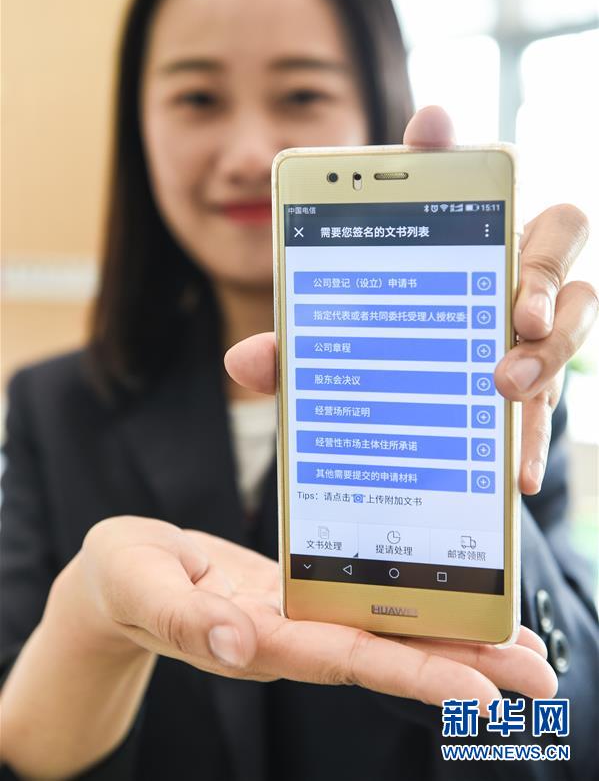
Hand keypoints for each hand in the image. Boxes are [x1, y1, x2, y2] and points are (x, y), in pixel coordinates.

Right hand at [78, 515, 555, 711]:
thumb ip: (185, 619)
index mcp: (260, 640)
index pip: (348, 661)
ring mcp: (299, 616)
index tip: (481, 690)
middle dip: (463, 667)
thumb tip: (236, 645)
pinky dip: (410, 604)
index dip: (415, 673)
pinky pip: (362, 600)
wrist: (124, 577)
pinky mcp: (298, 592)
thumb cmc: (125, 581)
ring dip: (453, 639)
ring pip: (384, 630)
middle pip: (386, 656)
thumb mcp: (142, 588)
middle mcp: (292, 636)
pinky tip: (449, 600)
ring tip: (522, 649)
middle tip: (540, 676)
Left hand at [225, 105, 597, 494]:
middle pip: (561, 228)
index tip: (430, 125)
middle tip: (514, 313)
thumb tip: (242, 360)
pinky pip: (558, 395)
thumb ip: (300, 345)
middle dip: (541, 265)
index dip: (452, 145)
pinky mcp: (542, 378)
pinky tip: (514, 470)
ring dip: (550, 349)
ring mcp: (536, 318)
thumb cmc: (384, 345)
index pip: (463, 168)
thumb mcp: (337, 343)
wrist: (426, 405)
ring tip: (505, 386)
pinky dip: (536, 434)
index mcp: (460, 231)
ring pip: (579, 307)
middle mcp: (509, 261)